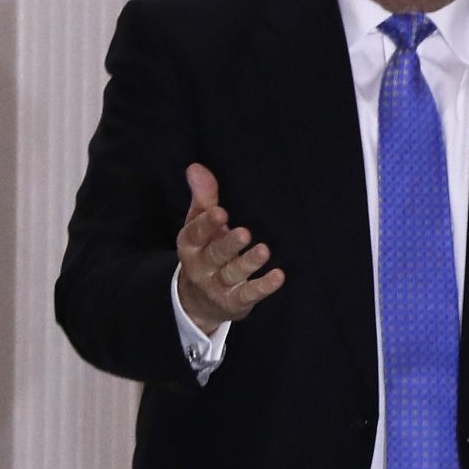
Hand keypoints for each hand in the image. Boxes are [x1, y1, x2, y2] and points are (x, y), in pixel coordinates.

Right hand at [175, 163, 284, 333]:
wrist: (198, 301)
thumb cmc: (204, 251)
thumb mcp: (199, 225)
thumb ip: (203, 198)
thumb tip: (196, 167)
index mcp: (190, 245)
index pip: (195, 233)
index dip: (207, 224)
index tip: (221, 212)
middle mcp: (201, 266)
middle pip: (214, 255)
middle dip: (228, 244)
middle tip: (245, 232)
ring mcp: (217, 285)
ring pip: (232, 274)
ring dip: (248, 263)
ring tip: (264, 250)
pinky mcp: (235, 301)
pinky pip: (249, 294)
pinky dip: (264, 286)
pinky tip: (278, 276)